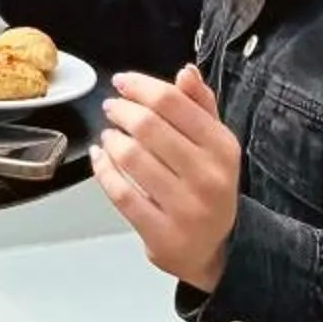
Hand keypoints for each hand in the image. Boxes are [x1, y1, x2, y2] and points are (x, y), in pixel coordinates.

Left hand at [89, 66, 240, 291]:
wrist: (215, 250)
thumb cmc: (208, 186)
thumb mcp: (214, 145)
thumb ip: (200, 106)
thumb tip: (186, 71)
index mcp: (223, 149)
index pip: (173, 102)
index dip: (140, 86)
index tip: (122, 82)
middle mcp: (209, 178)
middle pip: (149, 126)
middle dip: (121, 110)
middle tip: (111, 108)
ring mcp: (186, 209)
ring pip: (131, 158)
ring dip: (111, 139)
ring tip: (109, 135)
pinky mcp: (163, 234)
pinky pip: (121, 193)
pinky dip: (102, 170)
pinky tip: (99, 158)